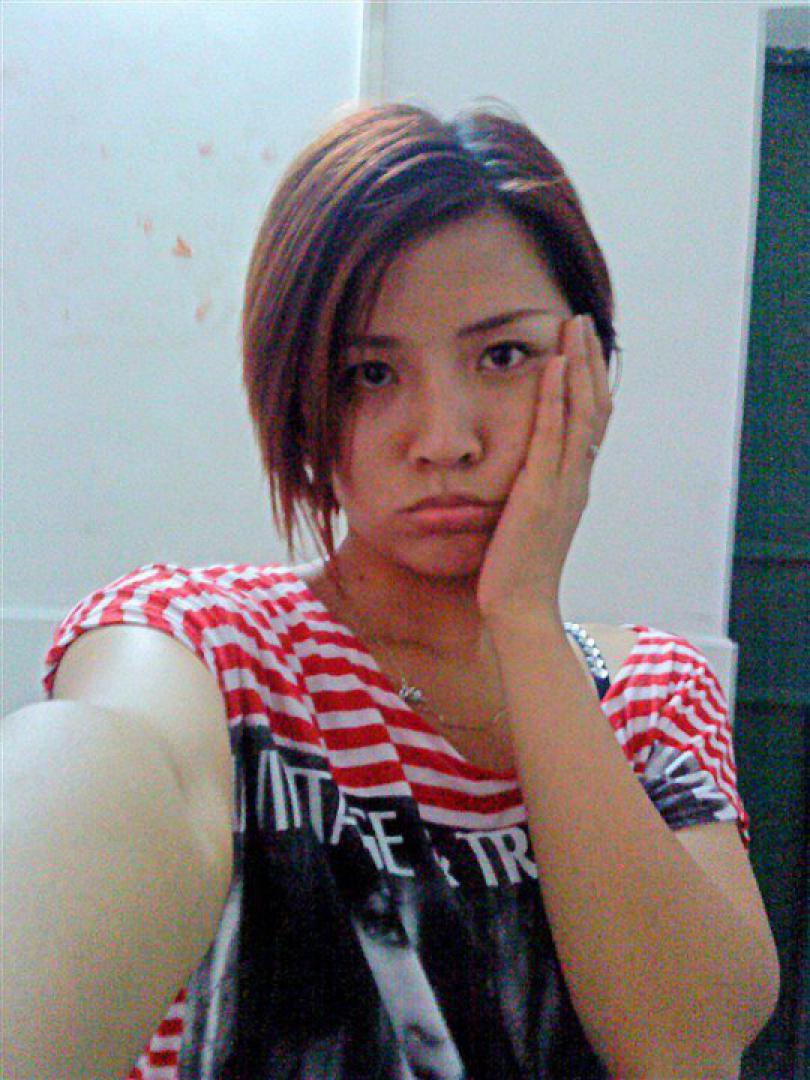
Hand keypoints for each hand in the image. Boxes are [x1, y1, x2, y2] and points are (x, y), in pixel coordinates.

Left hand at [476, 313, 612, 623]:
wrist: (519, 610)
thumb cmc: (514, 573)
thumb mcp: (523, 523)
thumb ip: (527, 493)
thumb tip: (516, 474)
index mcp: (572, 485)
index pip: (589, 422)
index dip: (588, 381)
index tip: (580, 346)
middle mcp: (576, 480)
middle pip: (594, 407)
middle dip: (589, 361)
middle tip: (582, 320)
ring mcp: (563, 486)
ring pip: (582, 413)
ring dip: (578, 366)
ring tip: (573, 327)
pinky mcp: (540, 494)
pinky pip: (552, 437)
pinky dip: (556, 399)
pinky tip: (553, 367)